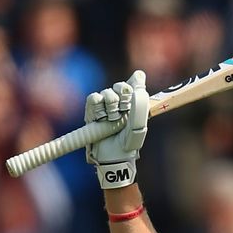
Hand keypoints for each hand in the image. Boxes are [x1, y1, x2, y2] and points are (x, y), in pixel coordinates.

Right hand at [85, 70, 148, 188]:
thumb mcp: (139, 124)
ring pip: (107, 92)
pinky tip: (101, 119)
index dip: (135, 84)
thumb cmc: (129, 142)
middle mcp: (121, 101)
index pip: (136, 81)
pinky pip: (93, 98)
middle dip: (123, 100)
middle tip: (123, 115)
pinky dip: (97, 108)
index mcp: (136, 102)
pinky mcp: (92, 109)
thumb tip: (139, 76)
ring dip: (110, 108)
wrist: (113, 155)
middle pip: (121, 86)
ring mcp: (106, 104)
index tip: (135, 89)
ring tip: (112, 122)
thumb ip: (140, 102)